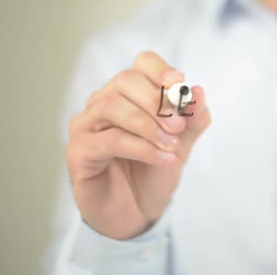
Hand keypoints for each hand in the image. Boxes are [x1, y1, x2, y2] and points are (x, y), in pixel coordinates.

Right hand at [66, 51, 210, 239]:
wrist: (138, 212)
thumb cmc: (154, 171)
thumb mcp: (182, 143)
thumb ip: (193, 119)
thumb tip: (198, 91)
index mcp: (128, 94)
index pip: (141, 64)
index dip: (160, 70)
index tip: (180, 85)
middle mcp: (102, 103)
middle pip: (125, 81)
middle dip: (157, 101)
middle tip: (179, 125)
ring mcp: (85, 126)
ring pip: (112, 107)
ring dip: (148, 125)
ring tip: (172, 146)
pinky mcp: (77, 152)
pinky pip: (109, 140)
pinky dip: (141, 148)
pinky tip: (163, 159)